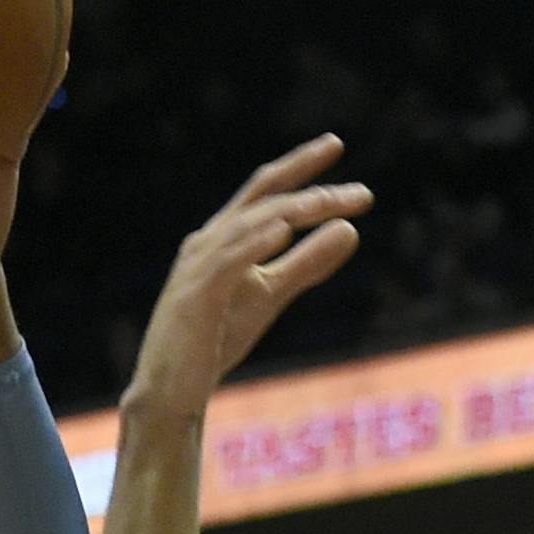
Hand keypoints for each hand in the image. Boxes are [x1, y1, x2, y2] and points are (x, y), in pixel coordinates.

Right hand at [125, 134, 373, 421]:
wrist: (172, 389)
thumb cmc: (216, 339)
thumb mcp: (271, 294)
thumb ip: (307, 262)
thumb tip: (350, 230)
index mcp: (224, 236)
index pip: (266, 190)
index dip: (300, 165)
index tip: (336, 144)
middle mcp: (208, 241)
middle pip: (264, 200)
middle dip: (311, 190)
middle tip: (361, 195)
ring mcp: (198, 267)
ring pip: (249, 226)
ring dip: (292, 212)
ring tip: (330, 204)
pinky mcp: (195, 298)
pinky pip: (227, 263)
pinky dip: (254, 244)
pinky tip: (283, 231)